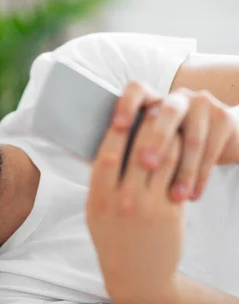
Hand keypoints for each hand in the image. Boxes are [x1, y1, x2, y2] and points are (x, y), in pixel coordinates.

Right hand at [86, 100, 184, 303]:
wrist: (137, 277)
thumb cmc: (113, 239)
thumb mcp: (95, 212)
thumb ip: (102, 183)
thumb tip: (112, 145)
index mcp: (97, 199)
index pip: (107, 155)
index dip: (115, 129)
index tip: (123, 110)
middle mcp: (121, 201)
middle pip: (138, 150)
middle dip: (148, 122)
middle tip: (155, 103)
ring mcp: (148, 207)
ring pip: (164, 158)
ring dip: (170, 134)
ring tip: (173, 121)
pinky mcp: (171, 213)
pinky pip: (179, 175)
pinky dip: (182, 156)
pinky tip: (184, 144)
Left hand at [111, 82, 238, 201]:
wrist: (217, 145)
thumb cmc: (166, 154)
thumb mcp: (146, 148)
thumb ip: (127, 149)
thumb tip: (97, 165)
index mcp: (151, 100)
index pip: (136, 89)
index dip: (127, 103)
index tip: (118, 126)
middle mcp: (176, 98)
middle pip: (166, 111)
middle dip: (155, 140)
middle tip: (146, 166)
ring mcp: (202, 105)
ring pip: (192, 137)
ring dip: (183, 170)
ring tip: (174, 196)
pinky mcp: (224, 118)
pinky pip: (211, 150)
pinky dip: (200, 176)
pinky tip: (191, 196)